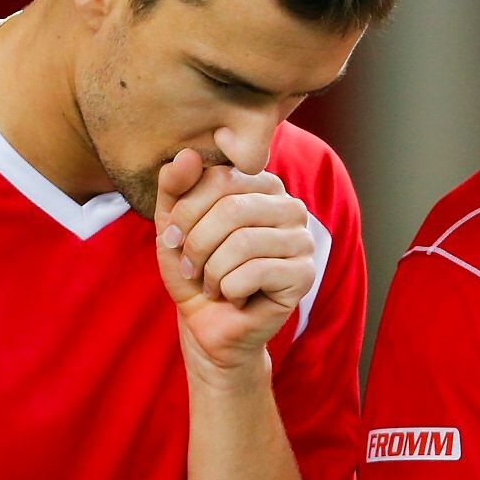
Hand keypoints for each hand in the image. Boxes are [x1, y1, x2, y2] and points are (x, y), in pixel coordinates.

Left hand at [154, 149, 316, 379]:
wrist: (209, 325)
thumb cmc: (194, 272)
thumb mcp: (173, 226)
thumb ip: (174, 187)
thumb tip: (186, 154)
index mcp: (262, 186)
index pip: (220, 178)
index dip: (186, 211)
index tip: (173, 239)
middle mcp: (290, 206)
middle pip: (232, 208)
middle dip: (197, 245)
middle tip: (190, 268)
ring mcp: (303, 239)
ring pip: (242, 242)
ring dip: (212, 271)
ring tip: (212, 284)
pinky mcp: (305, 274)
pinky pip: (255, 272)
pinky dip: (229, 290)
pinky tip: (234, 297)